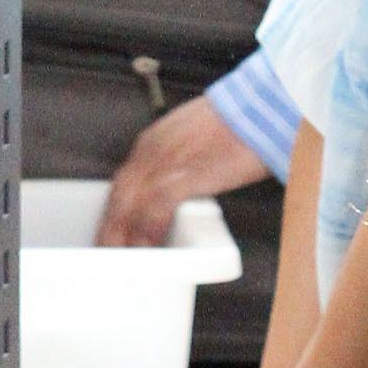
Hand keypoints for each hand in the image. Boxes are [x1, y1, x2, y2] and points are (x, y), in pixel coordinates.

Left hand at [99, 97, 267, 246]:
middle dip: (110, 227)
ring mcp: (167, 163)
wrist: (261, 108)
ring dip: (123, 234)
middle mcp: (152, 152)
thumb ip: (183, 165)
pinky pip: (158, 206)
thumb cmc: (238, 124)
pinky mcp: (186, 175)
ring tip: (120, 259)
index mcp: (154, 142)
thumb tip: (184, 189)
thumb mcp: (197, 142)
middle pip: (119, 196)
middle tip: (106, 252)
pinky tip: (149, 246)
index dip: (114, 210)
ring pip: (130, 203)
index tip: (113, 229)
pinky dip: (149, 228)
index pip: (122, 182)